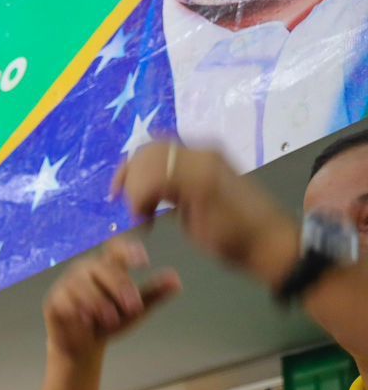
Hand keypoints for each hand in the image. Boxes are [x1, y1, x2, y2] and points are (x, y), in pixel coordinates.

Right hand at [42, 238, 180, 361]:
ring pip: (82, 284)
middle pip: (102, 267)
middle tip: (134, 307)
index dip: (128, 250)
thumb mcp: (136, 311)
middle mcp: (86, 270)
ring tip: (112, 319)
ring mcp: (67, 283)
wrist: (83, 347)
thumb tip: (177, 280)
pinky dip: (78, 310)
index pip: (115, 248)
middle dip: (120, 286)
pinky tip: (87, 320)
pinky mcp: (53, 300)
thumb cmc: (109, 324)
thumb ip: (153, 295)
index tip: (144, 263)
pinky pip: (65, 299)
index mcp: (108, 267)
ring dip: (99, 302)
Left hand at [112, 142, 298, 286]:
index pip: (155, 146)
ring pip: (148, 163)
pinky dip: (142, 202)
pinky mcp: (202, 184)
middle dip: (128, 178)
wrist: (268, 243)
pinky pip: (155, 181)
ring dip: (136, 193)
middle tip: (131, 209)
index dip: (131, 166)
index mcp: (202, 154)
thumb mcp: (195, 204)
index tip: (120, 193)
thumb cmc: (236, 231)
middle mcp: (203, 152)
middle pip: (148, 150)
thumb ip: (175, 191)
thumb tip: (149, 191)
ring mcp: (204, 165)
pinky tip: (149, 223)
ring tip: (143, 218)